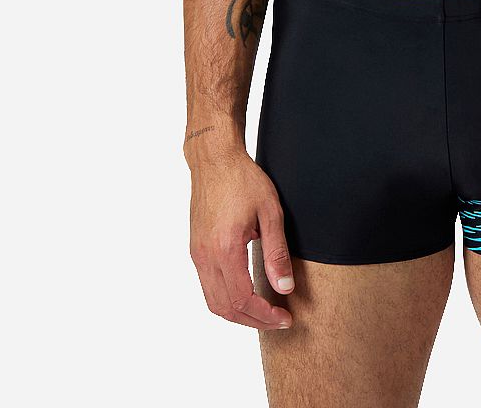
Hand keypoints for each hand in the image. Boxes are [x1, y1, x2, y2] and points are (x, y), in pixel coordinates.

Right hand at [189, 150, 294, 329]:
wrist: (215, 160)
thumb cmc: (244, 180)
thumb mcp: (270, 212)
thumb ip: (277, 252)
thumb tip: (284, 288)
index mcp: (225, 248)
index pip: (242, 299)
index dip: (265, 315)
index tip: (285, 318)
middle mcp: (206, 256)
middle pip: (225, 308)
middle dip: (253, 321)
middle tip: (278, 320)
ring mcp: (197, 254)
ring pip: (213, 301)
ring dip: (238, 314)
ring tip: (264, 312)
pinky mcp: (195, 249)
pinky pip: (207, 286)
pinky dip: (226, 299)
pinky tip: (246, 293)